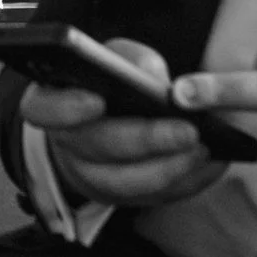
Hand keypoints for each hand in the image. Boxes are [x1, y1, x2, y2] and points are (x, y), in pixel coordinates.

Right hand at [22, 37, 225, 208]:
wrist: (106, 122)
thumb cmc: (110, 84)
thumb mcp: (116, 59)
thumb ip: (132, 61)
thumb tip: (157, 81)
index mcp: (52, 102)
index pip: (43, 109)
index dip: (66, 108)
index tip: (97, 99)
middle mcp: (66, 144)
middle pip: (97, 148)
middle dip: (146, 140)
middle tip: (188, 130)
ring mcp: (90, 177)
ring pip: (126, 182)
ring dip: (170, 168)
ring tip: (205, 148)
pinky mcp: (121, 197)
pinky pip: (154, 197)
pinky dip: (187, 182)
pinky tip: (213, 162)